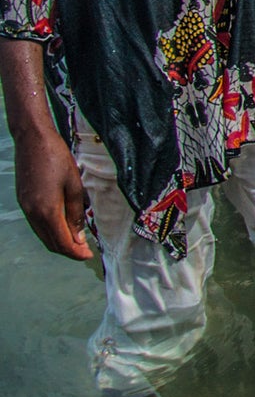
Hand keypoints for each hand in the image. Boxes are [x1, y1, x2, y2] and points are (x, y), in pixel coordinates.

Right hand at [13, 128, 92, 259]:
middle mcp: (33, 214)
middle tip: (85, 250)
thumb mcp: (74, 186)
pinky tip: (63, 226)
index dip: (76, 252)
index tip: (89, 256)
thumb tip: (79, 236)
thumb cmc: (57, 159)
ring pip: (43, 235)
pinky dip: (51, 231)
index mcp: (47, 211)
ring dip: (59, 241)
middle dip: (68, 250)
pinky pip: (37, 225)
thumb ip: (75, 213)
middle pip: (50, 242)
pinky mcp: (24, 202)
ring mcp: (26, 208)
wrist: (33, 140)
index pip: (62, 242)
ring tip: (77, 240)